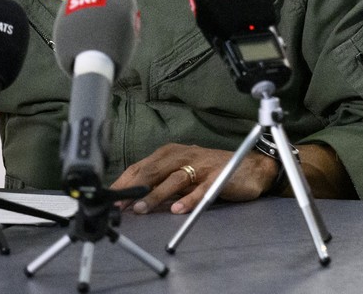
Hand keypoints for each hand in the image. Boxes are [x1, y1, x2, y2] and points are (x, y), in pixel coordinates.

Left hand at [112, 143, 275, 214]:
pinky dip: (189, 200)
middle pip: (153, 170)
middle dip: (133, 188)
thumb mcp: (183, 172)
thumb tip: (132, 198)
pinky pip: (201, 190)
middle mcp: (184, 155)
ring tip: (141, 209)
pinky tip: (178, 210)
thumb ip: (161, 182)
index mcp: (172, 153)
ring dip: (156, 195)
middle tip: (119, 204)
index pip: (142, 166)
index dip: (125, 182)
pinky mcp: (218, 177)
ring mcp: (201, 166)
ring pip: (174, 180)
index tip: (111, 198)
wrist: (252, 166)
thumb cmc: (213, 170)